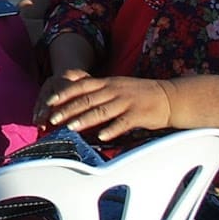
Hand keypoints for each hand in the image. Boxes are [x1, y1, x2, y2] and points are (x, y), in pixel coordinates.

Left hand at [34, 71, 172, 140]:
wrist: (169, 96)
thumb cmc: (139, 93)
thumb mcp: (116, 85)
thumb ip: (97, 88)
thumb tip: (74, 92)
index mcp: (107, 82)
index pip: (80, 85)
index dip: (64, 93)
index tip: (49, 102)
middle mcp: (114, 90)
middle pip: (87, 99)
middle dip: (68, 109)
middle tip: (53, 119)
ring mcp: (127, 102)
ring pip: (101, 111)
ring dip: (84, 120)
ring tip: (70, 128)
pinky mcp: (138, 114)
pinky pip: (122, 122)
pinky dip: (111, 130)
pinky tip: (101, 137)